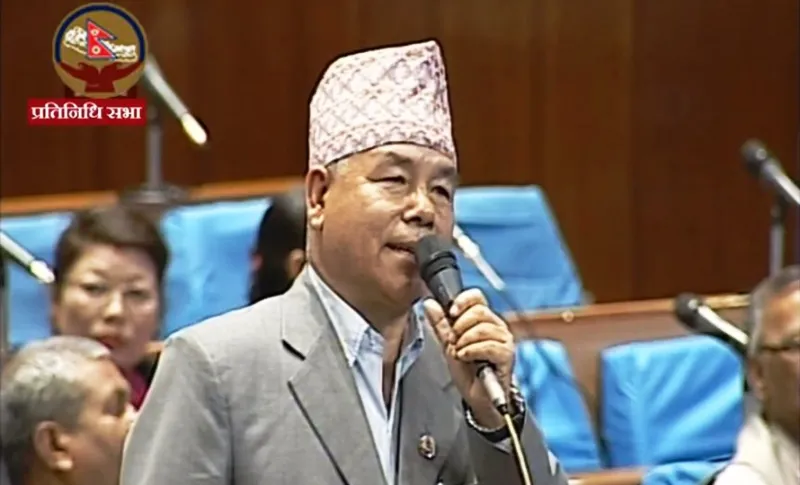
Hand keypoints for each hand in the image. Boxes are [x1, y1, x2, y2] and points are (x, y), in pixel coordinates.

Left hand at [422, 289, 515, 428]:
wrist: (476, 397)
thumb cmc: (467, 371)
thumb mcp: (448, 345)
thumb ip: (440, 324)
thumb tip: (429, 303)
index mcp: (484, 320)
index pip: (477, 297)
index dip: (462, 301)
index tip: (451, 313)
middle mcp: (497, 326)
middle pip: (478, 311)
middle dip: (459, 327)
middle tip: (454, 342)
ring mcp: (504, 340)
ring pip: (481, 328)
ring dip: (464, 342)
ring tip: (461, 354)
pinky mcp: (507, 354)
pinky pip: (488, 345)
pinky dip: (472, 351)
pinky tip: (467, 358)